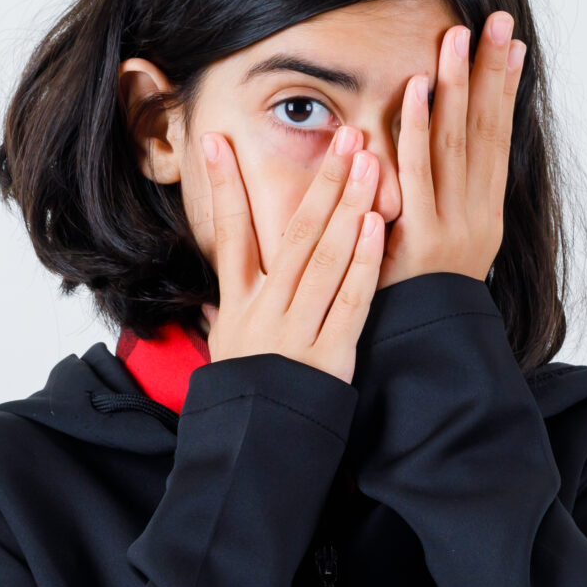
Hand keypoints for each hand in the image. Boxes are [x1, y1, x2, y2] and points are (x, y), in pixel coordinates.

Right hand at [199, 123, 387, 383]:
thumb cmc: (244, 399)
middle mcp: (267, 311)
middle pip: (295, 234)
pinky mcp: (330, 357)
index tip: (218, 141)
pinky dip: (364, 264)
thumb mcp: (224, 355)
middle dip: (321, 181)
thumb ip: (221, 320)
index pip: (229, 235)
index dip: (222, 188)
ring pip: (326, 258)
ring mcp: (298, 331)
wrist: (255, 450)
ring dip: (349, 206)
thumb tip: (210, 302)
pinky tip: (376, 228)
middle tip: (344, 136)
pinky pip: (350, 302)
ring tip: (370, 164)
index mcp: (239, 305)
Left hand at [382, 10, 524, 287]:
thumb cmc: (421, 303)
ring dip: (457, 87)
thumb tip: (443, 161)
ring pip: (456, 145)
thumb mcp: (441, 249)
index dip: (505, 90)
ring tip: (457, 38)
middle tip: (497, 21)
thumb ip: (444, 205)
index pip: (498, 139)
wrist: (423, 356)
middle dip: (491, 73)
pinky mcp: (421, 238)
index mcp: (485, 215)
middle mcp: (477, 215)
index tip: (513, 45)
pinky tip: (416, 89)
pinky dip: (417, 129)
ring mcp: (452, 225)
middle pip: (486, 131)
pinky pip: (419, 175)